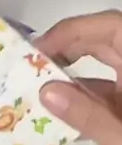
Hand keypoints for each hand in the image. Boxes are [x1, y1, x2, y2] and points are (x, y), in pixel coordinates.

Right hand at [37, 10, 121, 144]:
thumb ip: (88, 117)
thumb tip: (46, 92)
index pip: (110, 27)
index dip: (72, 30)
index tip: (38, 49)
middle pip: (108, 42)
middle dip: (69, 51)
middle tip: (31, 68)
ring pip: (110, 68)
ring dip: (77, 77)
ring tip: (39, 92)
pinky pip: (115, 92)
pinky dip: (91, 99)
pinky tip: (65, 115)